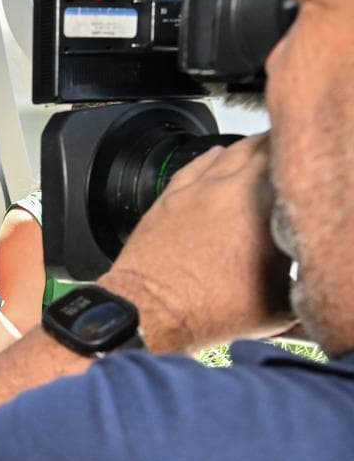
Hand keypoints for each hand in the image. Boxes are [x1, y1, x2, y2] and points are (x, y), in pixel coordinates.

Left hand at [99, 133, 294, 353]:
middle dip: (277, 151)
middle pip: (261, 150)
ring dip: (247, 150)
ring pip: (228, 153)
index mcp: (264, 205)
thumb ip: (299, 280)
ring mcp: (196, 189)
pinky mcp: (169, 197)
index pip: (291, 166)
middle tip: (287, 158)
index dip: (301, 167)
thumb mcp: (278, 304)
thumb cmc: (207, 309)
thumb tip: (303, 274)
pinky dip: (210, 159)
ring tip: (259, 151)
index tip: (306, 173)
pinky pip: (194, 166)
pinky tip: (216, 157)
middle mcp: (230, 187)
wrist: (153, 310)